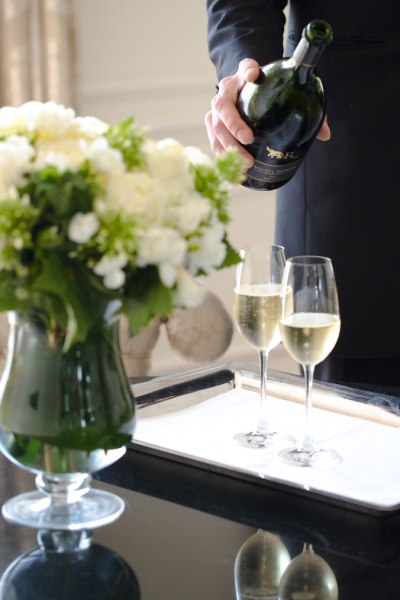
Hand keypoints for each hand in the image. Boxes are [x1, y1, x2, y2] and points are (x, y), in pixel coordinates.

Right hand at [205, 58, 330, 166]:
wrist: (247, 93)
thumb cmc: (270, 93)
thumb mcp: (287, 93)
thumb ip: (306, 107)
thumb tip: (326, 134)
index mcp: (246, 76)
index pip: (245, 67)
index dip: (248, 70)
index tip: (254, 75)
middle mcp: (228, 90)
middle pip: (222, 104)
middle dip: (233, 123)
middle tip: (249, 138)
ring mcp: (218, 108)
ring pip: (215, 125)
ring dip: (228, 145)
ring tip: (246, 162)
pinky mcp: (214, 124)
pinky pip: (213, 139)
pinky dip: (221, 153)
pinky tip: (233, 167)